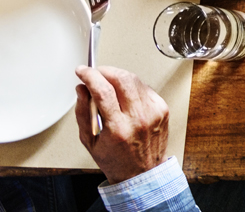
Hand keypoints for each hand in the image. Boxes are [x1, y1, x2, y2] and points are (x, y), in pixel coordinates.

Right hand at [74, 66, 170, 183]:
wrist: (143, 172)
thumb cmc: (116, 160)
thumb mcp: (89, 141)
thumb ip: (82, 113)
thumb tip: (82, 89)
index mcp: (118, 128)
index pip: (103, 91)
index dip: (90, 76)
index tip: (82, 71)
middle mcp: (139, 118)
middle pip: (122, 79)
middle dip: (105, 70)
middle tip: (95, 73)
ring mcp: (153, 112)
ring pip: (135, 80)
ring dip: (118, 76)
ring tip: (107, 83)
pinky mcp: (162, 109)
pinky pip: (144, 88)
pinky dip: (131, 86)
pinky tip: (124, 94)